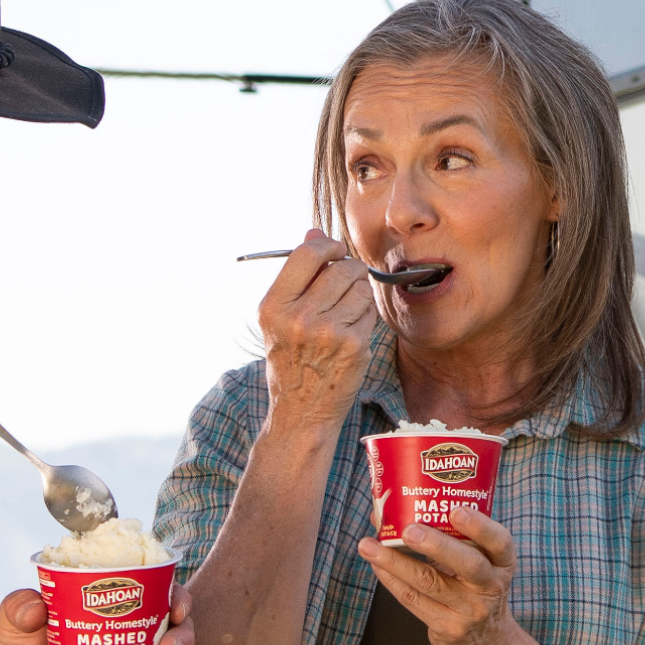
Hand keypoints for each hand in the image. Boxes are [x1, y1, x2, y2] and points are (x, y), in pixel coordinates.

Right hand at [260, 232, 376, 432]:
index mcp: (273, 306)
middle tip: (345, 285)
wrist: (301, 412)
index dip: (328, 247)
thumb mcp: (280, 318)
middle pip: (342, 268)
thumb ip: (298, 274)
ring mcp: (328, 332)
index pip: (307, 254)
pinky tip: (351, 334)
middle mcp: (299, 318)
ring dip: (359, 296)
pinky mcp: (354, 346)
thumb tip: (315, 232)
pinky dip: (366, 318)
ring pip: (361, 289)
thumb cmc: (291, 359)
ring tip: (344, 315)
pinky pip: (371, 312)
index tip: (335, 252)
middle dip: (350, 271)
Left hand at [360, 511, 518, 644]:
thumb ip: (449, 537)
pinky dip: (392, 580)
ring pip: (430, 582)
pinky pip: (415, 600)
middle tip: (408, 530)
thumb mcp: (480, 563)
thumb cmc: (474, 588)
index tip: (455, 510)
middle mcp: (491, 586)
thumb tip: (389, 511)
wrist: (486, 642)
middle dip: (437, 545)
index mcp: (502, 563)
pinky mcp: (448, 628)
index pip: (499, 541)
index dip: (479, 525)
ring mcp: (470, 610)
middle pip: (468, 564)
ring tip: (369, 545)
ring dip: (396, 562)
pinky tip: (377, 566)